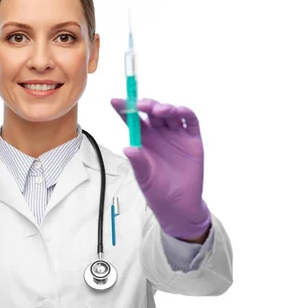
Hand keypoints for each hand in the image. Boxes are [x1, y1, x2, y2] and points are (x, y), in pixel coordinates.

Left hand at [111, 98, 210, 241]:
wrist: (178, 206)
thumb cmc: (157, 190)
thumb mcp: (144, 177)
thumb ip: (138, 162)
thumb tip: (128, 148)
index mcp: (143, 140)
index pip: (132, 120)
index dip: (124, 109)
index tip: (115, 101)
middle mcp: (159, 134)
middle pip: (152, 112)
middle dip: (146, 105)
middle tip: (140, 105)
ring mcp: (176, 135)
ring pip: (170, 114)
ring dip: (164, 107)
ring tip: (158, 110)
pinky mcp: (192, 140)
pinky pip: (190, 122)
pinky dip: (185, 113)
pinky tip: (179, 111)